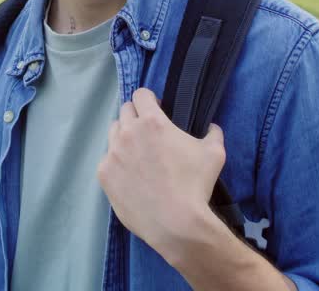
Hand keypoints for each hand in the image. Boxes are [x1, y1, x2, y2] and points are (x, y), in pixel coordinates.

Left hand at [97, 87, 226, 266]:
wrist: (175, 223)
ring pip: (113, 133)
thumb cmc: (196, 185)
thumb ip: (213, 133)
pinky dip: (117, 162)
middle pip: (125, 111)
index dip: (149, 100)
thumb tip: (212, 127)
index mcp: (152, 122)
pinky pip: (107, 159)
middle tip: (147, 133)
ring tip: (137, 154)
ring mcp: (113, 153)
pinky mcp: (104, 174)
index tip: (156, 110)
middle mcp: (128, 132)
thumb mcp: (214, 154)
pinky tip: (130, 175)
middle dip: (136, 116)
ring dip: (124, 137)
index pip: (140, 94)